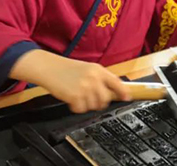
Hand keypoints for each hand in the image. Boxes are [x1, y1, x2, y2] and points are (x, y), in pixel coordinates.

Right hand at [11, 50, 129, 113]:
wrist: (49, 68)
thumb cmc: (67, 69)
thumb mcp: (87, 68)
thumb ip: (100, 78)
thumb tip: (113, 91)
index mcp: (98, 70)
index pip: (116, 82)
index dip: (123, 91)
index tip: (127, 98)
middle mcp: (93, 78)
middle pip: (105, 99)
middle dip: (99, 102)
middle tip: (90, 98)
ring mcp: (85, 87)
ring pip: (93, 106)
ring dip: (86, 104)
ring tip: (77, 95)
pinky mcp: (75, 96)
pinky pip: (81, 109)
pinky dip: (76, 107)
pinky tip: (71, 98)